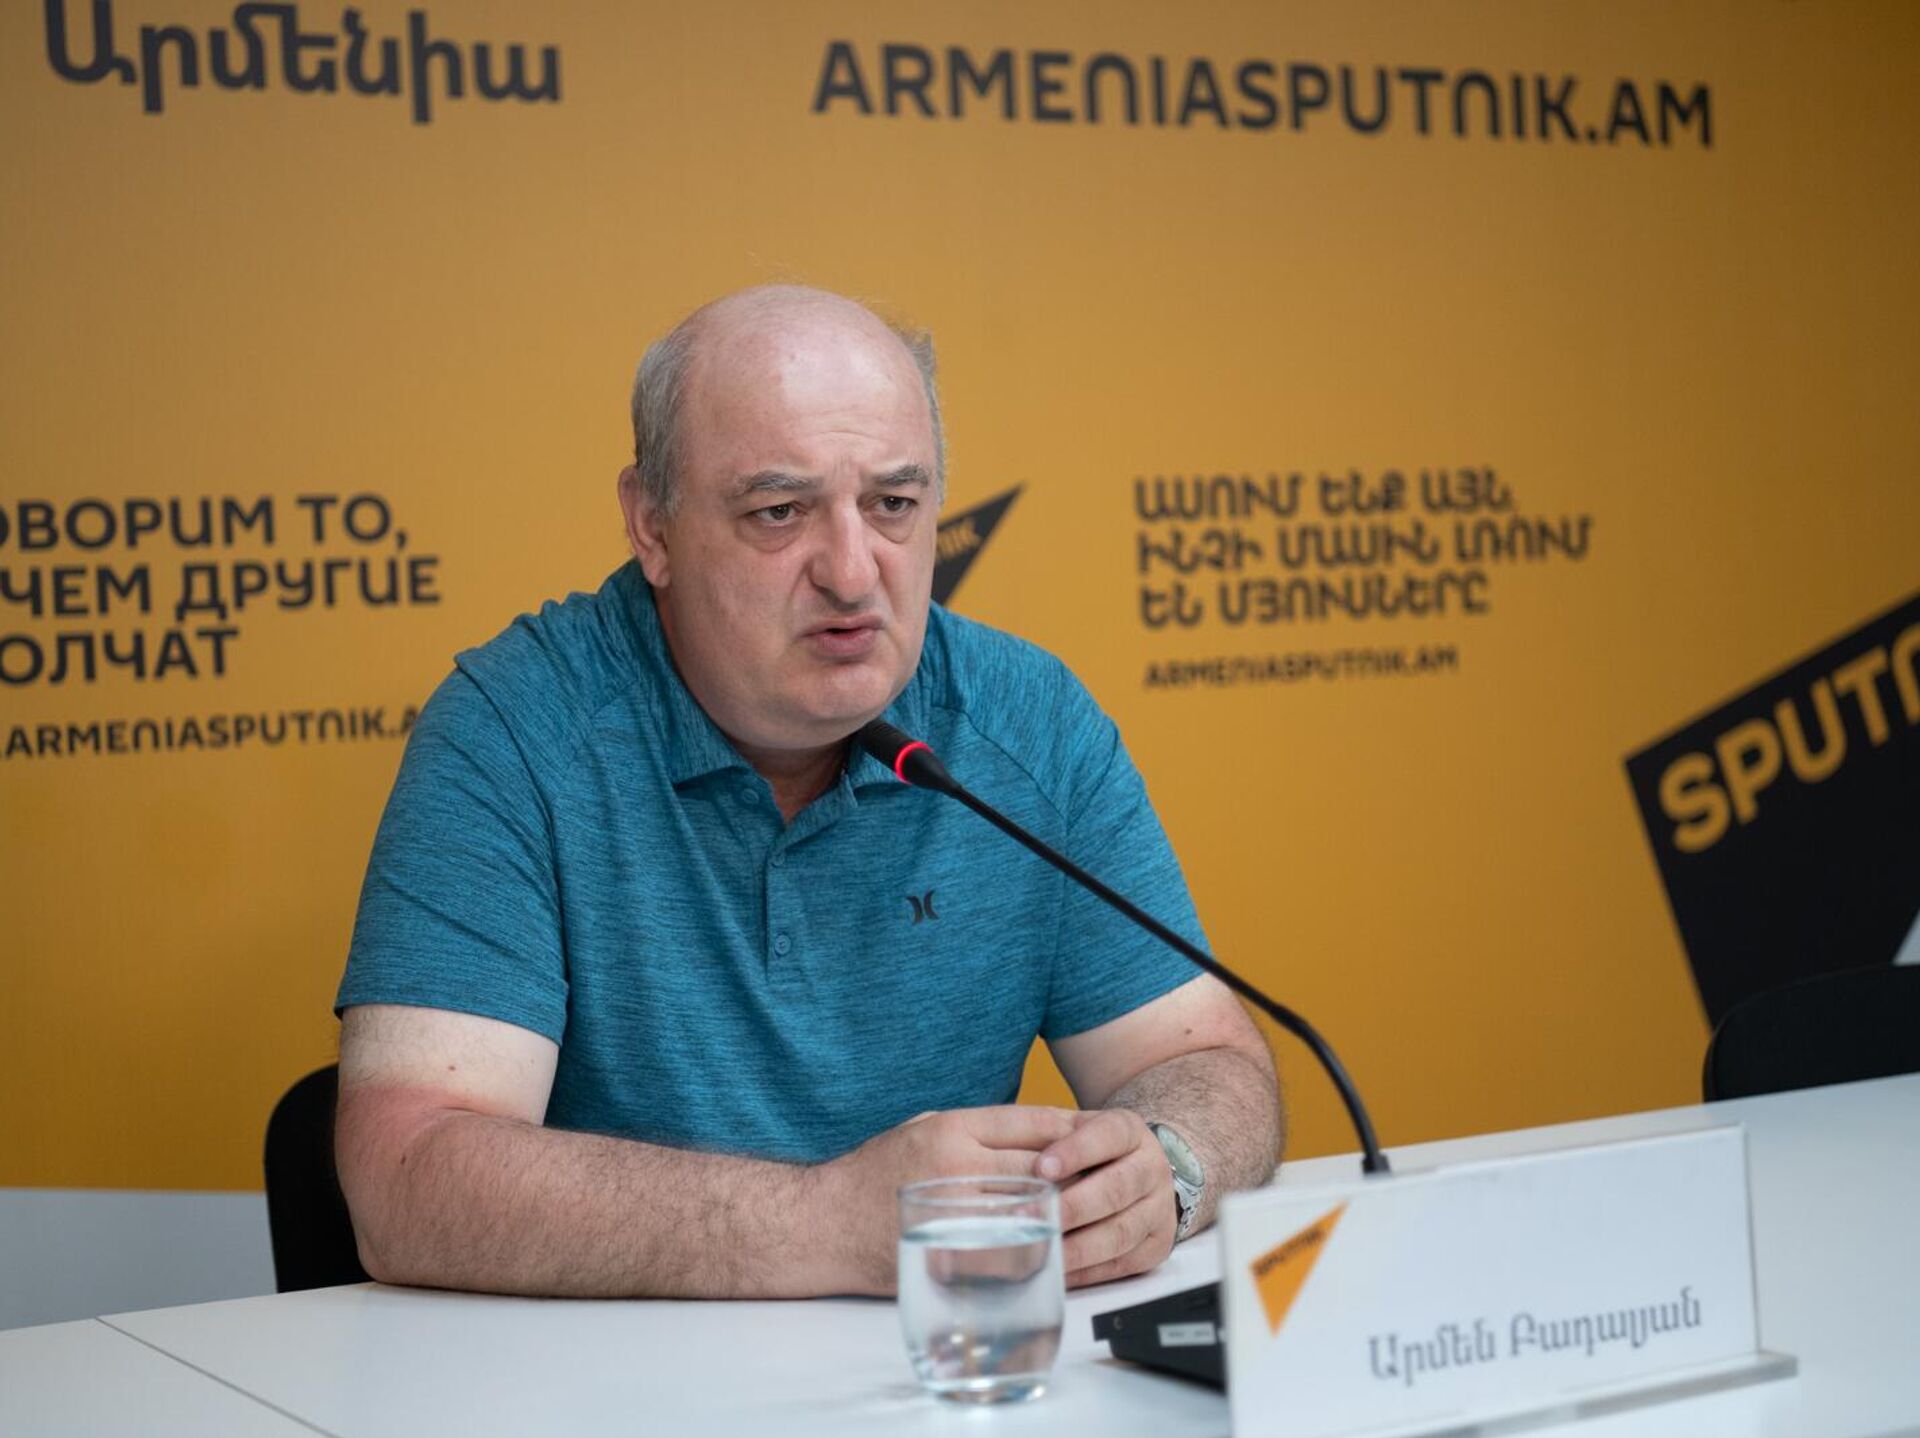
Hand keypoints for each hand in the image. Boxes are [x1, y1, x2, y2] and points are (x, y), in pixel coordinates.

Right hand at [817, 1105, 1079, 1295]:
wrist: (824, 1224)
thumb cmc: (873, 1172)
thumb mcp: (923, 1128)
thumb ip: (976, 1128)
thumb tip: (1037, 1134)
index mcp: (953, 1128)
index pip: (1032, 1121)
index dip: (1069, 1128)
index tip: (1093, 1133)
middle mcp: (957, 1165)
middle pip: (1041, 1165)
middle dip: (1077, 1170)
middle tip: (1105, 1174)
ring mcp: (956, 1211)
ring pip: (1033, 1208)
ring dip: (1065, 1209)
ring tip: (1090, 1210)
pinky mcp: (951, 1252)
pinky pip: (1010, 1249)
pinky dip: (1037, 1247)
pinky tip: (1054, 1246)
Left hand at [1036, 1109, 1176, 1287]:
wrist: (1139, 1169)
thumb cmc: (1093, 1150)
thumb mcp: (1075, 1129)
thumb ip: (1049, 1135)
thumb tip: (1010, 1159)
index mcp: (1130, 1132)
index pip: (1107, 1135)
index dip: (1075, 1152)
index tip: (1041, 1168)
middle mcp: (1151, 1168)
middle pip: (1116, 1189)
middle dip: (1071, 1207)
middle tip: (1030, 1217)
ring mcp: (1159, 1209)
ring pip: (1120, 1232)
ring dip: (1077, 1246)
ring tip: (1041, 1249)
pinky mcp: (1156, 1246)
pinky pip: (1121, 1264)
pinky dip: (1086, 1271)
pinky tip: (1058, 1270)